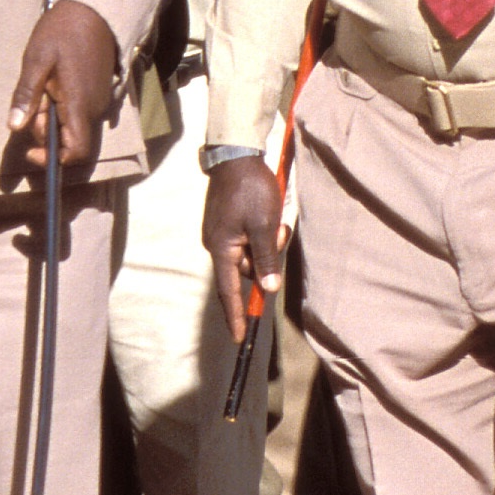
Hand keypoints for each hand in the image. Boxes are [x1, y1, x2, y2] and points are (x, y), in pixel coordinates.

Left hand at [4, 0, 121, 183]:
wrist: (95, 8)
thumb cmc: (62, 31)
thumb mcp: (36, 60)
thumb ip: (26, 95)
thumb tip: (14, 127)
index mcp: (79, 103)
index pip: (75, 152)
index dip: (53, 159)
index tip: (30, 151)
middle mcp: (95, 108)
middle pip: (70, 141)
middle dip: (46, 132)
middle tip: (32, 102)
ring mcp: (100, 100)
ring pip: (74, 126)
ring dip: (52, 118)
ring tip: (43, 86)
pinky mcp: (99, 92)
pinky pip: (80, 113)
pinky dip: (62, 109)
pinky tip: (53, 85)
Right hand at [203, 158, 283, 348]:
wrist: (235, 158)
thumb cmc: (251, 191)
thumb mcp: (263, 225)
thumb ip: (266, 258)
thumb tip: (268, 288)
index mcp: (222, 249)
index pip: (229, 291)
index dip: (236, 314)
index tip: (240, 336)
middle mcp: (217, 245)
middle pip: (244, 270)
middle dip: (265, 260)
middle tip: (277, 231)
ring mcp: (220, 234)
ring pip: (249, 255)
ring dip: (265, 244)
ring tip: (274, 219)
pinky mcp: (226, 224)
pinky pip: (247, 242)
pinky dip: (260, 236)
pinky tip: (268, 217)